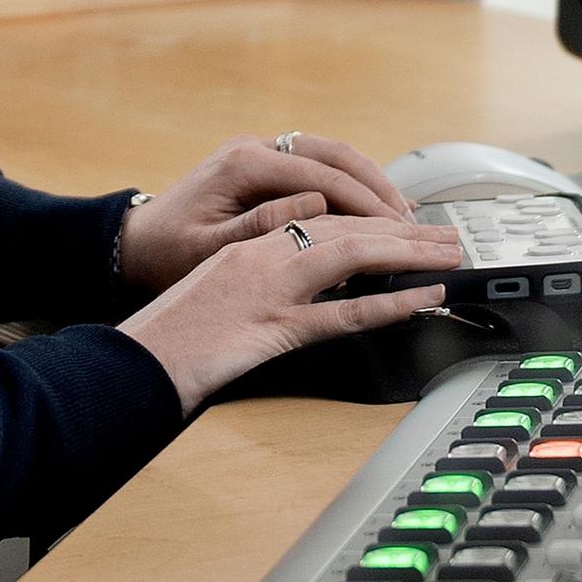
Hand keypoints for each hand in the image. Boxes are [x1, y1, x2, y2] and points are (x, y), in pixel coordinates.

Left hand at [115, 133, 413, 296]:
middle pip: (336, 155)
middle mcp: (256, 148)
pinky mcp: (266, 167)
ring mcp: (262, 153)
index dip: (364, 201)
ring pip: (333, 155)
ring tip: (403, 216)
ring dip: (371, 182)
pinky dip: (352, 184)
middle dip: (379, 187)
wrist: (136, 243)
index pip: (321, 175)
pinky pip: (320, 166)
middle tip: (412, 221)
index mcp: (244, 163)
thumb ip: (260, 226)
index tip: (396, 225)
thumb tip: (313, 206)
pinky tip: (374, 207)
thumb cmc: (167, 252)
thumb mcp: (208, 248)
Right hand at [118, 211, 464, 414]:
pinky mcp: (273, 327)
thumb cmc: (164, 340)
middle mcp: (259, 256)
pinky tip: (424, 296)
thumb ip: (254, 282)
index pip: (320, 218)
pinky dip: (391, 301)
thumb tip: (303, 291)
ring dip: (410, 252)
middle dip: (403, 230)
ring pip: (353, 254)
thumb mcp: (211, 296)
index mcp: (244, 246)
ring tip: (451, 255)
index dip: (369, 219)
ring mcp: (267, 288)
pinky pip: (343, 311)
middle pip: (346, 228)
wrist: (130, 364)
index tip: (405, 225)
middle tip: (448, 235)